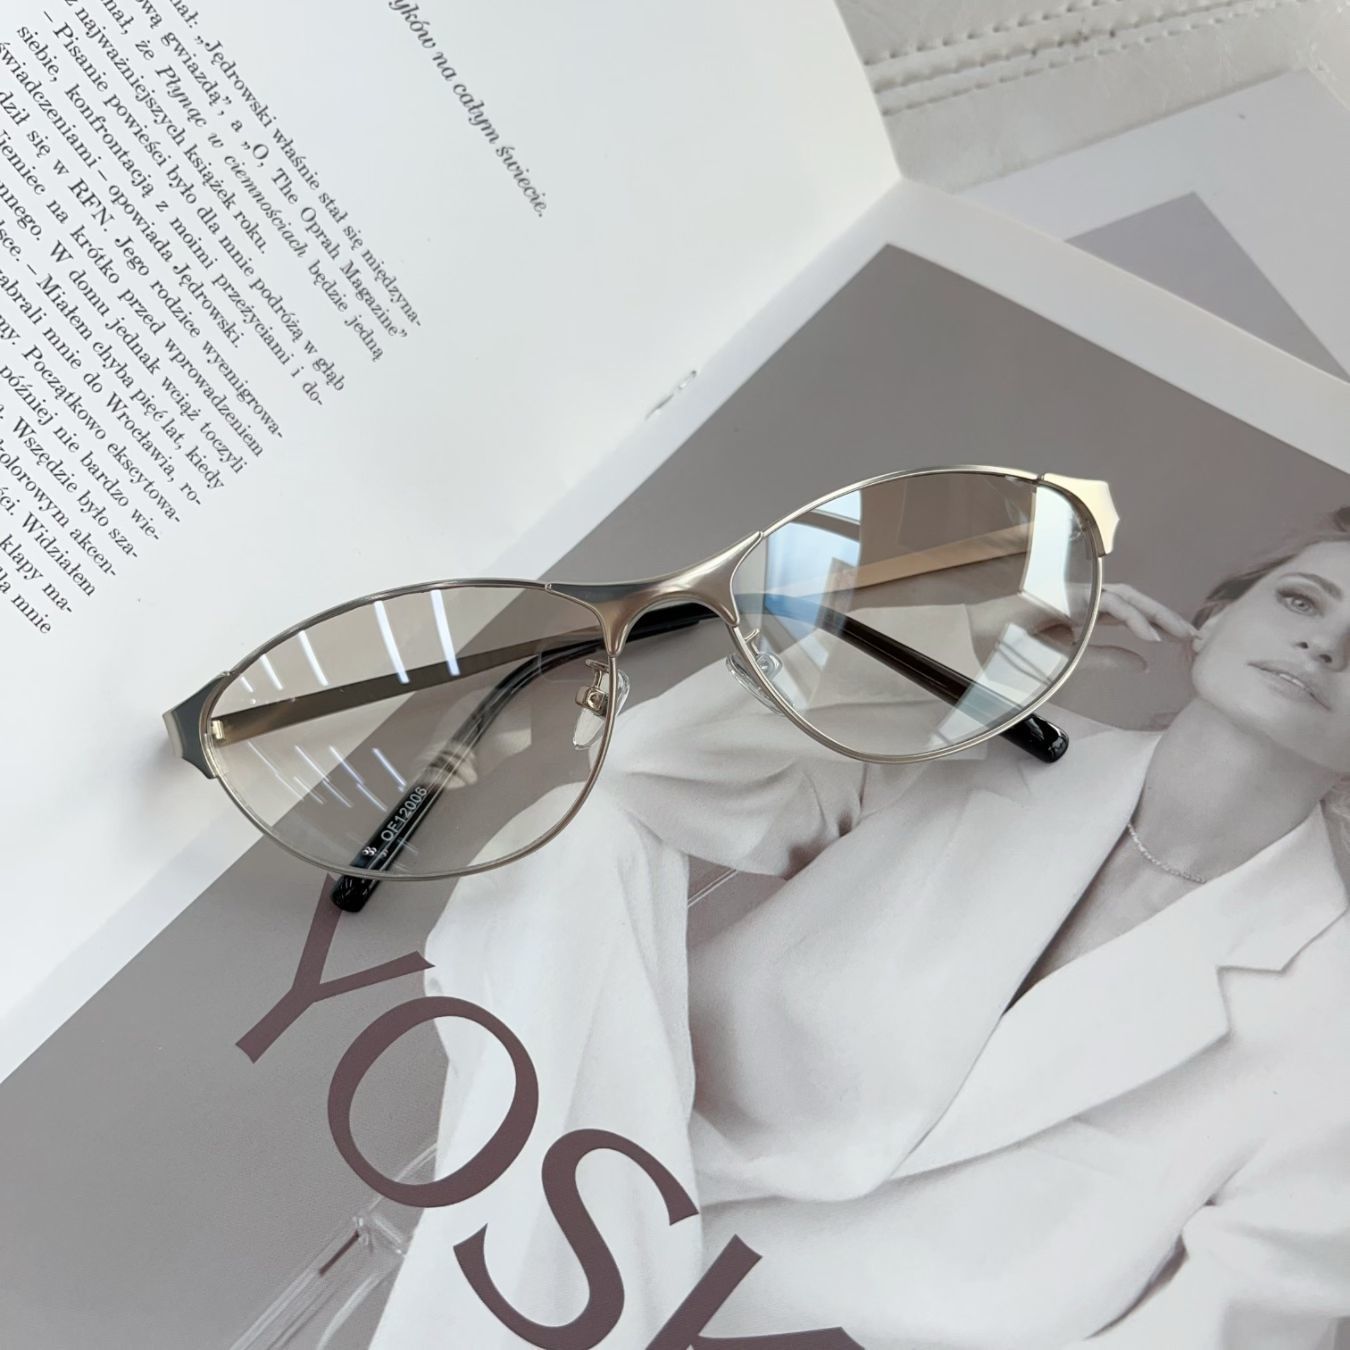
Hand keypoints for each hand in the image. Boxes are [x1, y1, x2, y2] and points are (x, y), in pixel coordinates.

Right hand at [968, 584, 1194, 676]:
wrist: (972, 645)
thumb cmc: (1011, 652)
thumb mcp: (1071, 662)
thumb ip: (1105, 658)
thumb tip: (1144, 663)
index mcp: (1083, 613)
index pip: (1128, 612)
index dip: (1157, 622)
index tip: (1183, 642)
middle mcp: (1082, 598)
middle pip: (1134, 599)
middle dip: (1166, 615)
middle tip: (1194, 636)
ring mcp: (1072, 593)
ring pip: (1125, 596)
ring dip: (1154, 614)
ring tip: (1176, 636)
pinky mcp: (1065, 595)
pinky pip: (1105, 603)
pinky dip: (1129, 618)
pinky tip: (1147, 636)